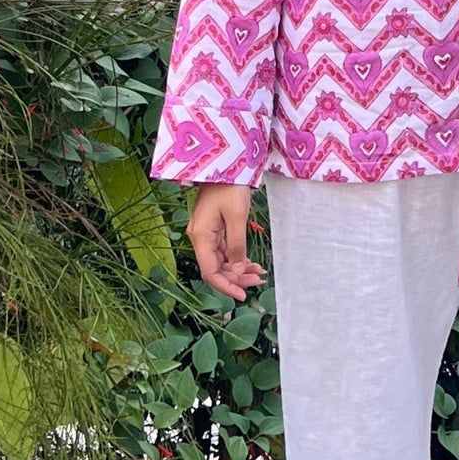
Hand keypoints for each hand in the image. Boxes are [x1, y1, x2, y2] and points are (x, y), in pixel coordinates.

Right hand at [187, 184, 265, 300]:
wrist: (226, 164)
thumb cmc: (230, 186)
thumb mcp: (237, 217)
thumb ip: (236, 245)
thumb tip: (236, 269)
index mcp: (201, 236)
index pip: (210, 272)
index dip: (226, 286)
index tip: (243, 295)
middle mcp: (200, 237)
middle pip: (215, 268)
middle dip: (236, 278)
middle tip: (258, 280)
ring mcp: (206, 233)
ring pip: (221, 261)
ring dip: (238, 269)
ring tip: (259, 272)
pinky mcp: (213, 228)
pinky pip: (224, 250)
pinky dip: (237, 258)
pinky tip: (251, 262)